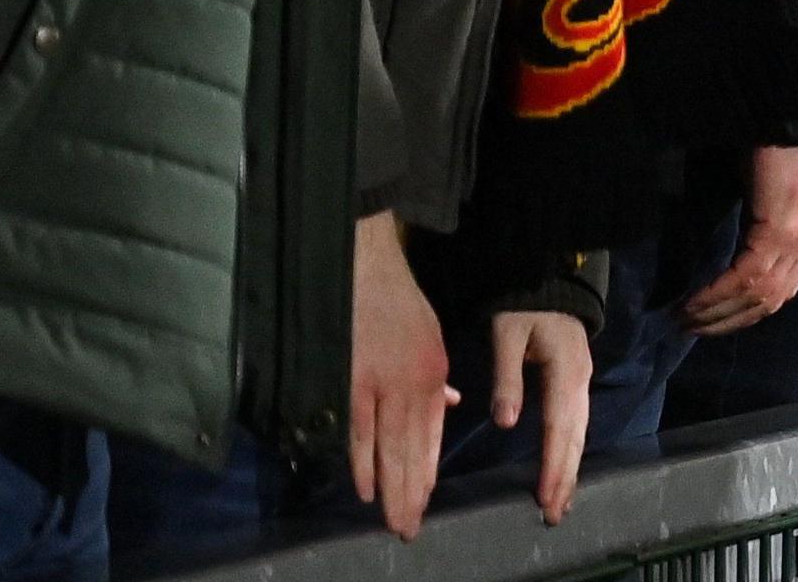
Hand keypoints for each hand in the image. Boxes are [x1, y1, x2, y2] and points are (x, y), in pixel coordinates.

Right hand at [350, 215, 455, 539]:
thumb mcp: (432, 339)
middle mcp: (410, 385)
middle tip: (409, 528)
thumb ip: (437, 380)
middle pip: (412, 449)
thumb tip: (447, 408)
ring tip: (392, 518)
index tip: (424, 501)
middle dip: (412, 492)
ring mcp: (379, 386)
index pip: (431, 434)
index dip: (427, 471)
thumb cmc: (398, 305)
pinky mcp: (351, 381)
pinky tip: (366, 488)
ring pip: (386, 448)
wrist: (366, 270)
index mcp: (431, 374)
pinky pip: (357, 431)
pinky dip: (362, 462)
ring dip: (390, 487)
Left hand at [484, 310, 593, 523]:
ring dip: (570, 469)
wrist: (550, 283)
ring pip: (579, 433)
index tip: (546, 496)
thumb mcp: (508, 334)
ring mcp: (582, 383)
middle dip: (565, 476)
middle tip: (554, 513)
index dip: (553, 463)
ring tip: (560, 503)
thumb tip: (506, 423)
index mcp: (566, 371)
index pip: (559, 426)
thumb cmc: (525, 307)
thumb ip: (507, 377)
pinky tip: (563, 470)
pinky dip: (570, 452)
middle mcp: (580, 382)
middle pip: (575, 436)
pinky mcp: (576, 384)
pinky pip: (576, 425)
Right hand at [679, 143, 797, 336]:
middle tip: (691, 329)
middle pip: (769, 300)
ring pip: (756, 295)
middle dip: (728, 320)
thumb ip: (764, 223)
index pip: (782, 290)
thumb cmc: (783, 146)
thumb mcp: (774, 195)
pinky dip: (717, 292)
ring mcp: (797, 240)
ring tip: (685, 321)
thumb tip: (740, 242)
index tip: (715, 322)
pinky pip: (745, 275)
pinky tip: (694, 302)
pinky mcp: (780, 231)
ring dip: (717, 313)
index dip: (747, 311)